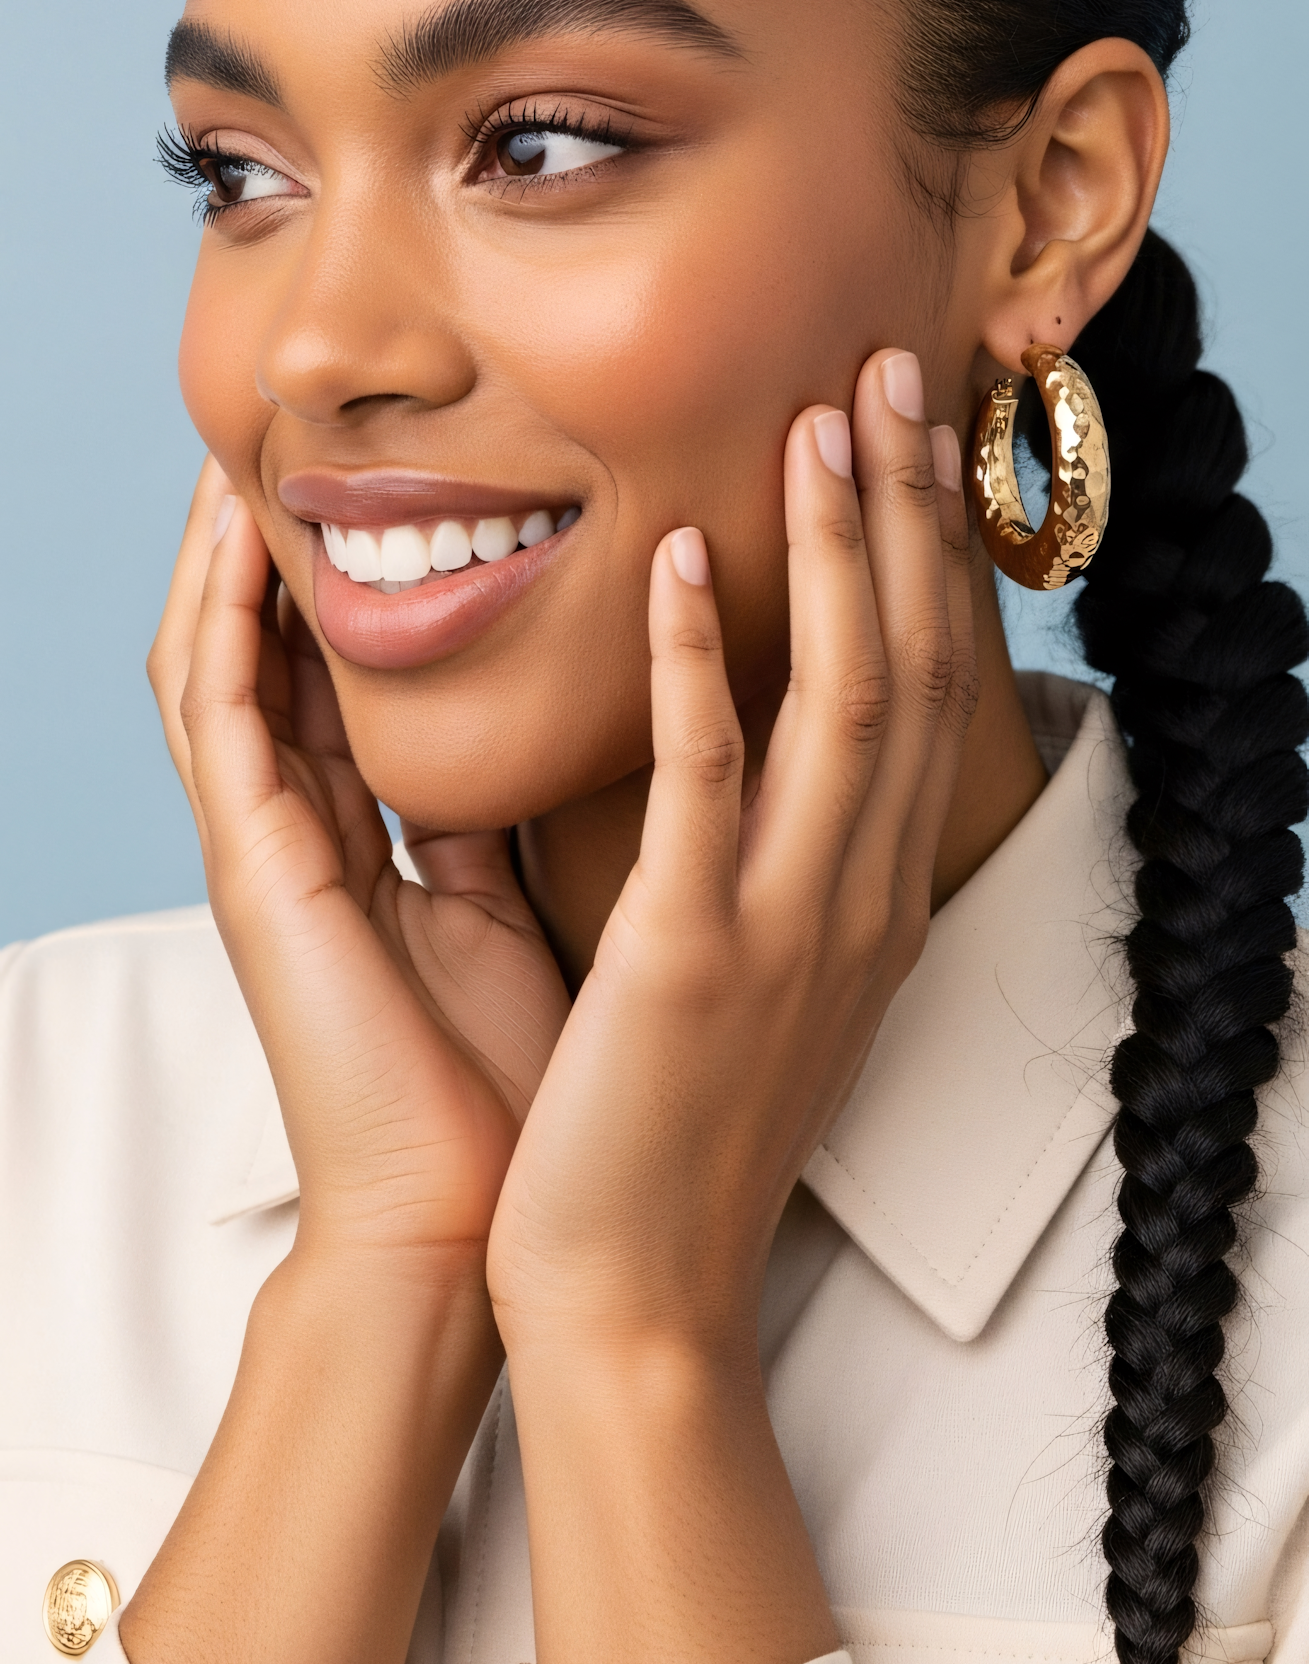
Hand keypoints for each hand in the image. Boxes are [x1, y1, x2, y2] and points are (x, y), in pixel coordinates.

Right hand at [148, 455, 570, 1262]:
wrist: (478, 1225)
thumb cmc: (510, 1081)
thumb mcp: (508, 907)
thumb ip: (490, 814)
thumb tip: (533, 722)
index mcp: (363, 836)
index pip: (333, 670)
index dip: (343, 570)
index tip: (380, 467)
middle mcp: (299, 831)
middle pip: (260, 647)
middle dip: (267, 538)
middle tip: (291, 425)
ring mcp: (262, 850)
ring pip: (218, 661)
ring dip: (225, 553)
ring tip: (245, 444)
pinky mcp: (255, 874)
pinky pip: (220, 718)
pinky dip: (223, 621)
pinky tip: (239, 537)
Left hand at [487, 350, 975, 1357]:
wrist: (635, 1292)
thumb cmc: (677, 1125)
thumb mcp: (758, 970)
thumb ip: (770, 850)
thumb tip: (742, 728)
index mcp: (873, 894)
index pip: (924, 687)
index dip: (928, 551)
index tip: (914, 436)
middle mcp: (859, 895)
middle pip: (912, 664)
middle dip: (909, 509)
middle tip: (896, 370)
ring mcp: (787, 925)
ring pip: (841, 699)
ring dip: (835, 547)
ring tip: (818, 417)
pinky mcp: (690, 955)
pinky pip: (707, 782)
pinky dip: (694, 660)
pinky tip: (667, 554)